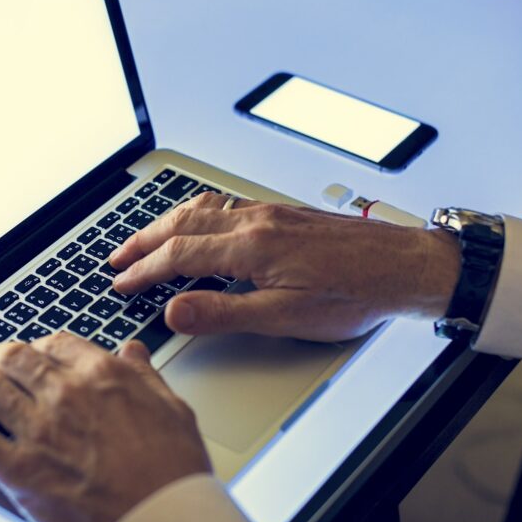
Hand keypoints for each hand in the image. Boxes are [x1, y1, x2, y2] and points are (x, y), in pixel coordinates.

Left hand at [0, 333, 209, 521]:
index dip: (41, 345)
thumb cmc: (171, 474)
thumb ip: (146, 378)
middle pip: (15, 358)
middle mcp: (65, 393)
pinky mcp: (18, 468)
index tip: (36, 351)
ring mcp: (38, 429)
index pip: (59, 343)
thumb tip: (133, 353)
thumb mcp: (173, 411)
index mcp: (103, 375)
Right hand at [108, 193, 460, 341]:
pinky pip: (223, 205)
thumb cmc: (356, 292)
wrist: (406, 265)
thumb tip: (174, 311)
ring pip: (200, 209)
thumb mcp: (286, 316)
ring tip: (143, 240)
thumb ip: (224, 313)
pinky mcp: (281, 212)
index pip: (177, 255)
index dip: (142, 270)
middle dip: (141, 241)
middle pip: (180, 223)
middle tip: (115, 258)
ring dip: (164, 224)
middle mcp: (255, 219)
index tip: (119, 283)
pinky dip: (194, 214)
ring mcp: (268, 212)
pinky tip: (197, 223)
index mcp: (251, 245)